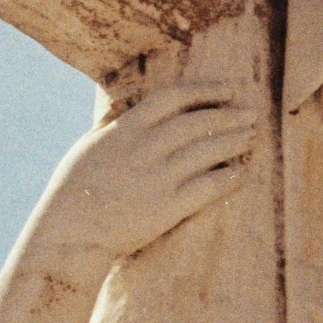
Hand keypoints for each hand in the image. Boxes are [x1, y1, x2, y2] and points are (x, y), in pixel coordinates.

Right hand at [31, 82, 258, 266]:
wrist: (70, 234)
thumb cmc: (74, 190)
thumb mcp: (88, 145)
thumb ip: (112, 124)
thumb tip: (122, 106)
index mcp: (125, 130)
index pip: (173, 98)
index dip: (205, 90)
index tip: (227, 89)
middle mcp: (145, 149)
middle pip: (198, 122)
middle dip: (229, 115)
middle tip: (251, 114)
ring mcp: (158, 178)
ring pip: (207, 151)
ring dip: (234, 141)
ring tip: (252, 136)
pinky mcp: (167, 207)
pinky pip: (207, 187)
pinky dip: (229, 177)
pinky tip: (242, 172)